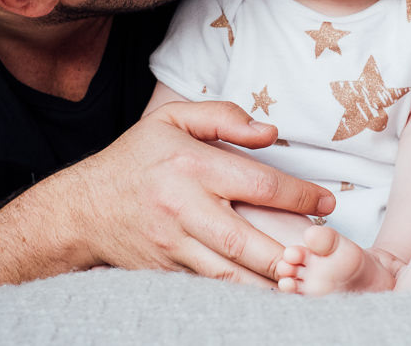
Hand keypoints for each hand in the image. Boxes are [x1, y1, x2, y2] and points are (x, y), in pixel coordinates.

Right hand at [69, 100, 335, 286]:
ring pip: (229, 273)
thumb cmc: (136, 157)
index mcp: (192, 165)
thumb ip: (223, 116)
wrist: (83, 208)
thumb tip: (271, 132)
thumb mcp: (173, 118)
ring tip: (305, 282)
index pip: (258, 184)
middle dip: (287, 253)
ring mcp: (173, 244)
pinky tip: (270, 294)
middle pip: (245, 240)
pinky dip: (241, 294)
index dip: (300, 196)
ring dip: (269, 283)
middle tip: (322, 254)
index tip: (327, 203)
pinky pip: (210, 286)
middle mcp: (183, 207)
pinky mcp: (166, 270)